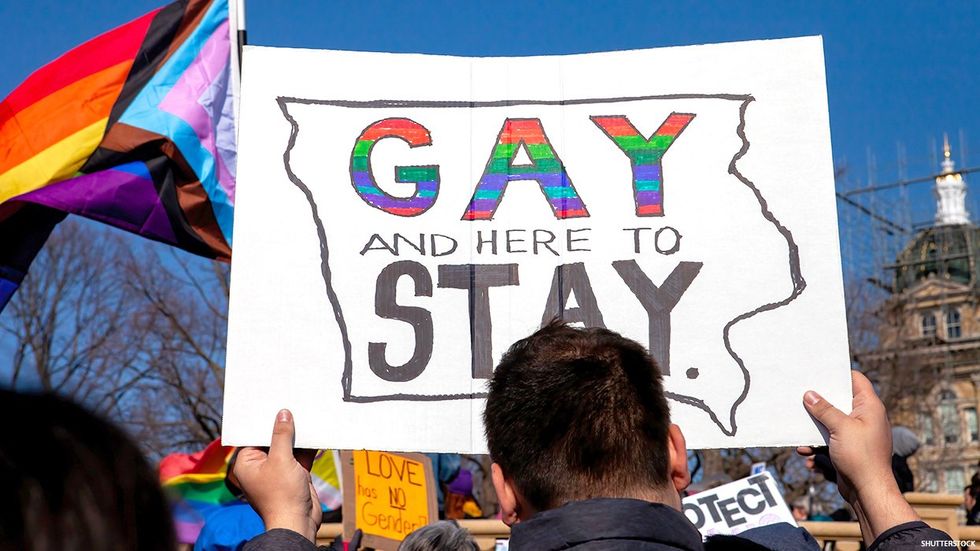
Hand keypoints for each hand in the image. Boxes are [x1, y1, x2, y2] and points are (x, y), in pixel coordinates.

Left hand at [232, 409, 321, 541]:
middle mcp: (261, 466)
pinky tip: (317, 435)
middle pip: (272, 440)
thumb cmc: (281, 495)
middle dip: (284, 427)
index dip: (264, 421)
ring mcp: (278, 471)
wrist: (298, 522)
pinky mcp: (294, 475)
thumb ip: (282, 435)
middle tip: (293, 406)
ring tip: (307, 416)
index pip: (254, 436)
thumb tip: (282, 414)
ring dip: (298, 437)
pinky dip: (308, 448)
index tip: (273, 405)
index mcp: (247, 463)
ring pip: (288, 448)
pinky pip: (300, 457)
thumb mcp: (280, 459)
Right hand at [798, 371, 917, 544]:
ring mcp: (857, 432)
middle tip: (801, 393)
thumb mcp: (840, 428)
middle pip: (840, 400)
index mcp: (869, 407)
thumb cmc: (861, 457)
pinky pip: (830, 438)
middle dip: (820, 400)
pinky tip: (805, 450)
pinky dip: (817, 442)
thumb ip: (825, 410)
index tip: (818, 370)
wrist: (869, 491)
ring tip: (799, 426)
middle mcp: (865, 417)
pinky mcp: (849, 447)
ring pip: (832, 420)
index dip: (838, 373)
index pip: (856, 380)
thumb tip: (809, 395)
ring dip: (815, 425)